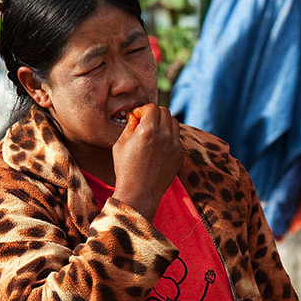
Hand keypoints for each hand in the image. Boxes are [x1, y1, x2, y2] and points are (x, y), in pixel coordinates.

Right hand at [112, 104, 182, 221]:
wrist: (140, 193)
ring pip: (174, 123)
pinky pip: (177, 138)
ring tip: (153, 134)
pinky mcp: (180, 155)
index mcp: (148, 130)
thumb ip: (130, 126)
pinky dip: (169, 138)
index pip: (152, 107)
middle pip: (165, 112)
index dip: (143, 110)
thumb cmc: (126, 168)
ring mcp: (174, 146)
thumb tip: (136, 116)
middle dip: (154, 115)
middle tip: (145, 124)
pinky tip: (158, 148)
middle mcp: (164, 136)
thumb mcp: (120, 144)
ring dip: (164, 124)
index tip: (137, 118)